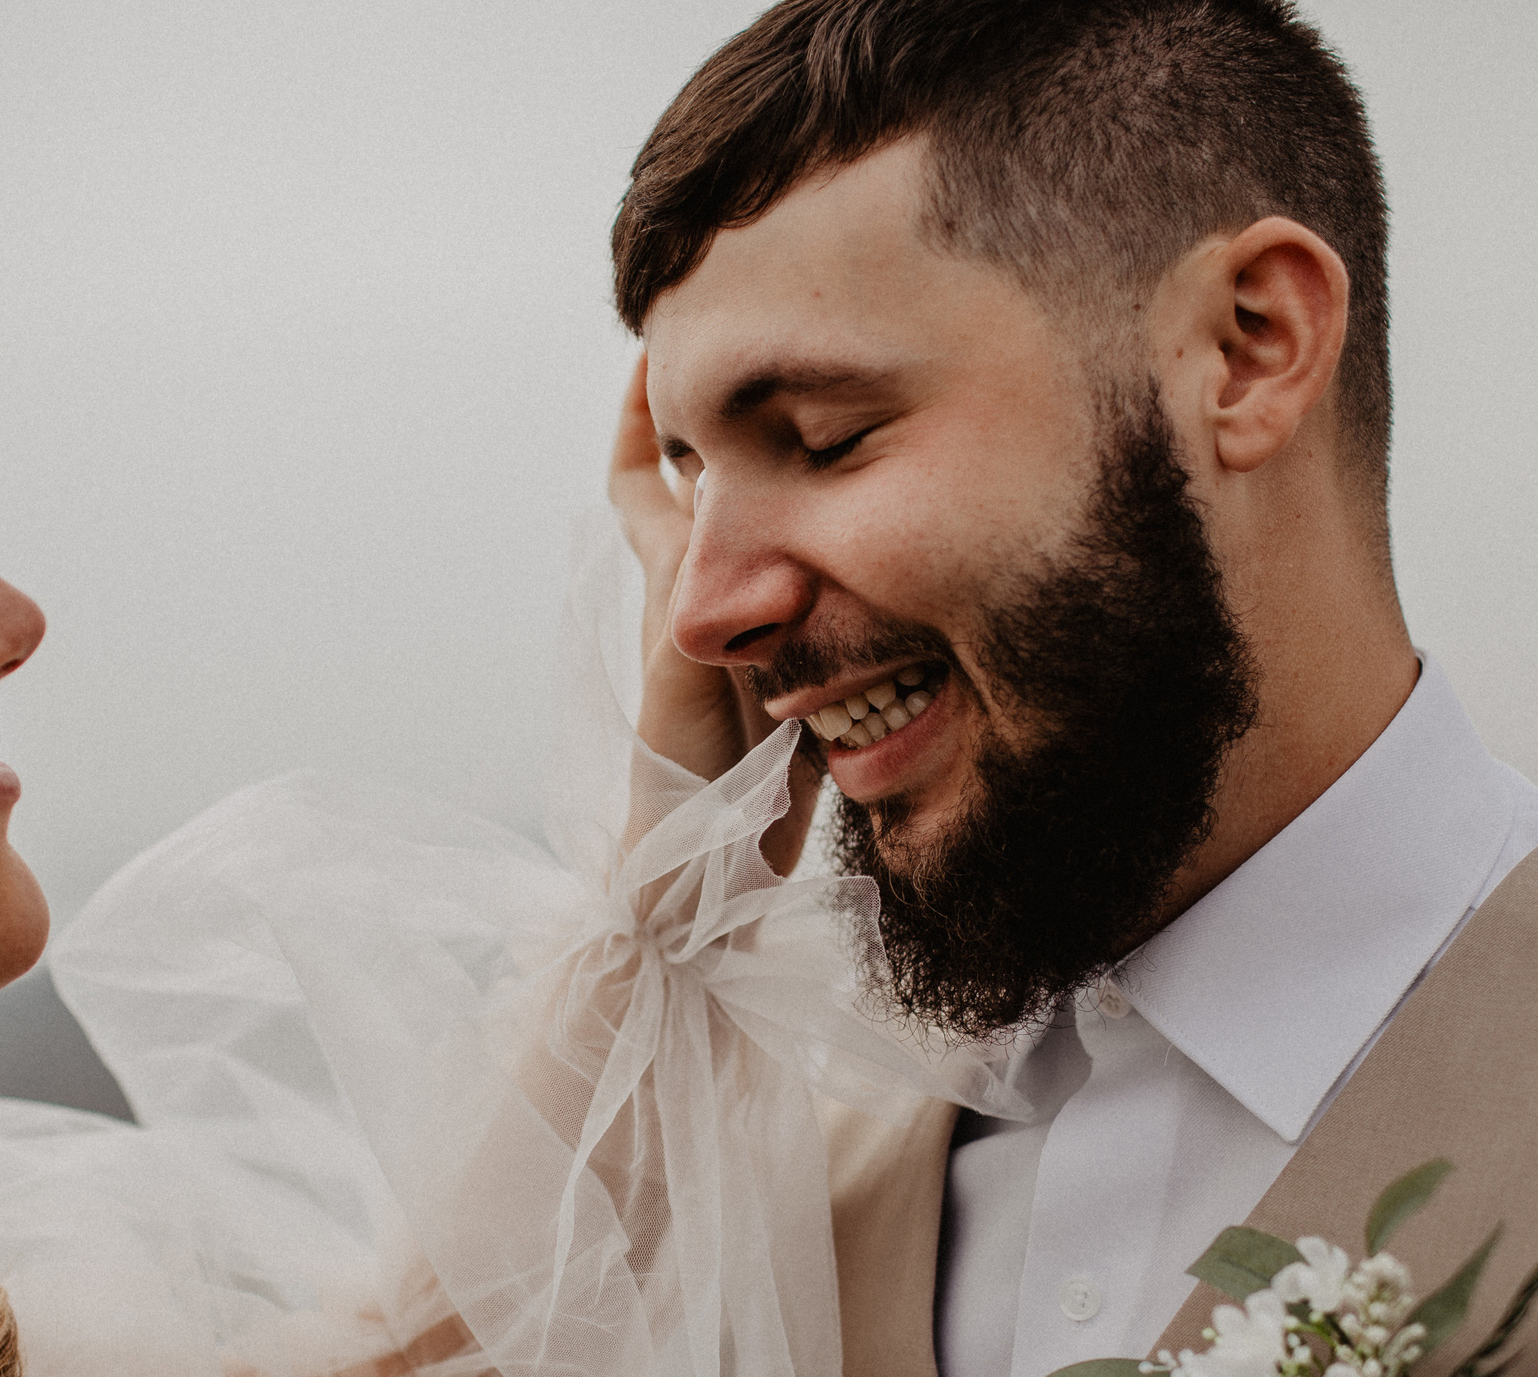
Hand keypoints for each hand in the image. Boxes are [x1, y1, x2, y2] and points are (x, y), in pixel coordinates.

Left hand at [609, 357, 820, 871]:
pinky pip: (837, 598)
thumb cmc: (684, 772)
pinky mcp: (807, 674)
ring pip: (787, 536)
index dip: (640, 410)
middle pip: (724, 489)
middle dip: (754, 428)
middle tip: (803, 367)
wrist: (707, 868)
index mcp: (673, 579)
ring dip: (817, 490)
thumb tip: (733, 497)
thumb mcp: (690, 656)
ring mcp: (762, 633)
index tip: (662, 347)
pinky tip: (898, 537)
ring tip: (867, 433)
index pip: (639, 475)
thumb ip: (713, 582)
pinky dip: (859, 563)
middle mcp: (714, 595)